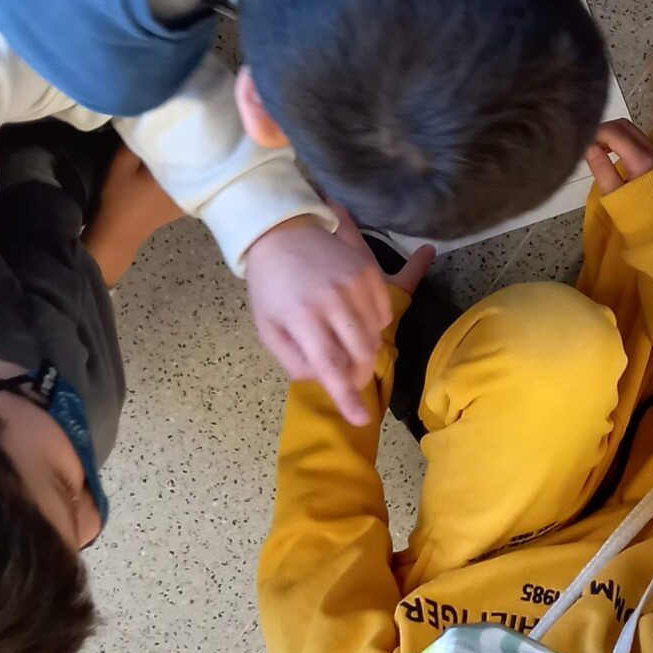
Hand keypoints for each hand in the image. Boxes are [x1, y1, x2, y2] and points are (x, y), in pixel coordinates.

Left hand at [243, 213, 406, 423]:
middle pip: (362, 354)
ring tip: (343, 340)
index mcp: (301, 317)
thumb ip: (294, 361)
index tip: (360, 419)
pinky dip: (374, 325)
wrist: (281, 232)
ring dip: (365, 349)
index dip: (347, 397)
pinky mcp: (368, 272)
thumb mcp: (268, 329)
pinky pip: (384, 312)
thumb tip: (322, 381)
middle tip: (347, 377)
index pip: (331, 366)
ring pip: (376, 335)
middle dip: (359, 375)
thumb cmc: (270, 286)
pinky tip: (352, 317)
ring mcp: (354, 283)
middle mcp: (332, 300)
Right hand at [583, 119, 652, 195]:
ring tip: (598, 149)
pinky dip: (622, 139)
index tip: (583, 141)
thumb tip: (588, 146)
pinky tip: (612, 151)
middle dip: (604, 130)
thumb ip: (601, 168)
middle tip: (590, 143)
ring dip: (613, 133)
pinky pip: (637, 138)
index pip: (614, 131)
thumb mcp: (614, 194)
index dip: (595, 132)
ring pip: (632, 130)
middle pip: (624, 126)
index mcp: (642, 161)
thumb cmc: (638, 215)